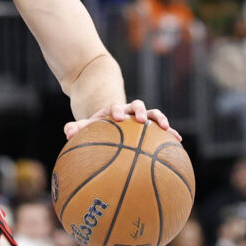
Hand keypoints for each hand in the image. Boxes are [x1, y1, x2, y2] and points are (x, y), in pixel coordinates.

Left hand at [63, 99, 179, 141]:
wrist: (111, 119)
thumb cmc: (98, 126)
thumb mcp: (87, 126)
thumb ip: (76, 128)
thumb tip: (67, 133)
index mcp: (114, 110)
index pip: (116, 107)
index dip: (118, 110)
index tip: (117, 117)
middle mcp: (130, 111)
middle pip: (137, 105)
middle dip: (139, 111)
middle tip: (140, 119)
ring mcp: (142, 117)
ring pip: (152, 113)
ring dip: (159, 119)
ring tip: (166, 127)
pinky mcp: (151, 125)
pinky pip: (162, 128)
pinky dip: (170, 132)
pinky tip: (178, 140)